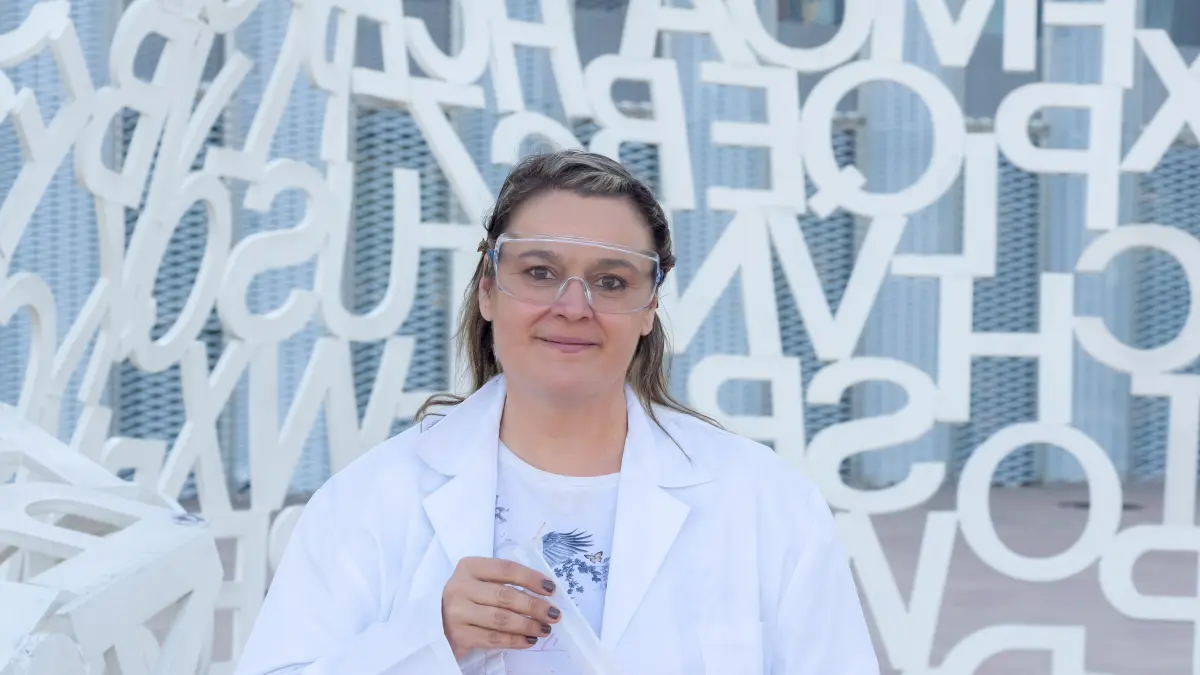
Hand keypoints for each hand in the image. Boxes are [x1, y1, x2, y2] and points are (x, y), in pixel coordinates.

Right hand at [441, 556, 562, 658]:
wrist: (438, 622)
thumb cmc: (468, 598)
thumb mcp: (480, 581)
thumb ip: (505, 581)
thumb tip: (544, 592)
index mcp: (469, 567)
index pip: (506, 569)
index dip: (531, 578)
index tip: (551, 588)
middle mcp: (460, 587)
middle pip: (505, 595)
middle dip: (534, 606)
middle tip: (554, 614)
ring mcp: (457, 612)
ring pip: (501, 619)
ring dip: (528, 625)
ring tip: (544, 628)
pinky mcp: (458, 635)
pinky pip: (493, 638)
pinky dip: (515, 640)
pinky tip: (529, 640)